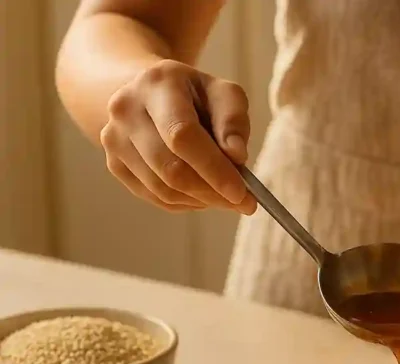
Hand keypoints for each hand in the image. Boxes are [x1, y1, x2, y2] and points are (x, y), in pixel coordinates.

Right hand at [100, 59, 255, 214]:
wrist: (148, 93)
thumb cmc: (195, 95)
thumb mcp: (223, 93)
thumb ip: (233, 120)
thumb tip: (237, 157)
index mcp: (157, 84)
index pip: (182, 134)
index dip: (213, 168)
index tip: (241, 192)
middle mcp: (126, 110)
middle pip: (170, 168)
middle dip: (212, 192)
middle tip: (243, 203)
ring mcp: (114, 139)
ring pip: (162, 188)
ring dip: (202, 200)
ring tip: (226, 197)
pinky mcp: (114, 163)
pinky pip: (155, 197)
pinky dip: (185, 202)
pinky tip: (203, 193)